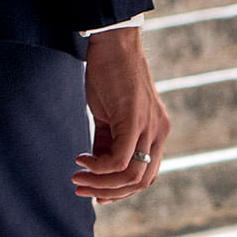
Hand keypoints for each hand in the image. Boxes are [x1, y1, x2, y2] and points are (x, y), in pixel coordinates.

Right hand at [77, 27, 170, 201]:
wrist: (113, 42)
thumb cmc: (109, 74)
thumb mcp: (110, 114)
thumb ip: (108, 141)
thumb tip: (96, 167)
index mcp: (157, 132)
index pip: (147, 175)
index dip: (123, 191)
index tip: (97, 194)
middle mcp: (160, 132)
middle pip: (141, 181)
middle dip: (110, 193)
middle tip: (82, 190)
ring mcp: (150, 127)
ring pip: (130, 175)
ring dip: (100, 184)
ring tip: (77, 179)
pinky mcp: (135, 120)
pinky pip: (119, 160)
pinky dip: (98, 168)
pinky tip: (81, 161)